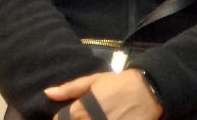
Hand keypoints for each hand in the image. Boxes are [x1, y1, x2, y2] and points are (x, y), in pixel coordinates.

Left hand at [45, 70, 162, 118]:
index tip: (74, 114)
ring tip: (100, 115)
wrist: (150, 90)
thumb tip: (47, 93)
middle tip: (89, 114)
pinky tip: (111, 118)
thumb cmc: (120, 83)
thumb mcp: (96, 80)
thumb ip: (70, 89)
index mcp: (79, 111)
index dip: (65, 117)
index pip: (60, 119)